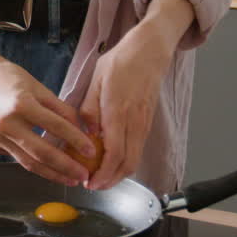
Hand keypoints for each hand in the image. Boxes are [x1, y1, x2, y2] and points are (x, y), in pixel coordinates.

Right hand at [0, 54, 97, 184]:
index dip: (76, 140)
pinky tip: (51, 169)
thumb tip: (80, 129)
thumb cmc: (8, 78)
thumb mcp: (37, 86)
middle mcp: (7, 123)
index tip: (91, 151)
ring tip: (70, 180)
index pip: (55, 126)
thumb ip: (59, 108)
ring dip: (52, 174)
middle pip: (42, 153)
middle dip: (66, 167)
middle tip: (83, 176)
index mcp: (21, 104)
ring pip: (29, 163)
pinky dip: (37, 164)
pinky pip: (19, 158)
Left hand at [79, 20, 171, 188]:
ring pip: (135, 158)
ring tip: (101, 176)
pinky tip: (113, 160)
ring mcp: (143, 123)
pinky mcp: (147, 122)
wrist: (149, 51)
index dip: (103, 174)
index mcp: (118, 112)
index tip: (91, 183)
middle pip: (127, 163)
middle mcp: (134, 122)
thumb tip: (87, 133)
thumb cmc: (121, 62)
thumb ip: (90, 108)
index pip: (114, 154)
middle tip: (94, 185)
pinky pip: (138, 148)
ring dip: (119, 173)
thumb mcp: (96, 80)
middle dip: (111, 181)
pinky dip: (126, 161)